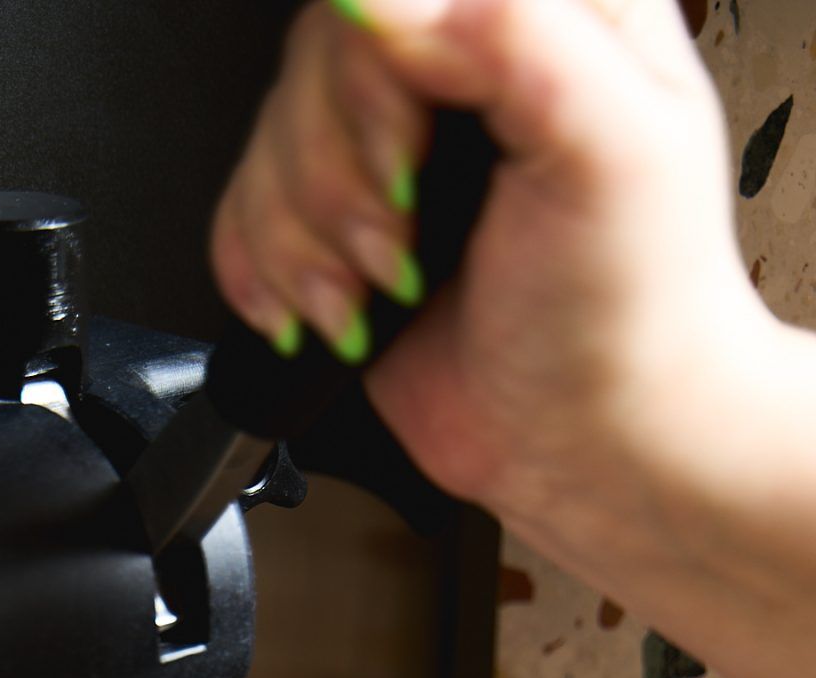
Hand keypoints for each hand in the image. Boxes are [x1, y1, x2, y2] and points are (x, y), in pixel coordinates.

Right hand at [211, 0, 815, 677]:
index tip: (413, 155)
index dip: (377, 70)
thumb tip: (386, 6)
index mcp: (543, 15)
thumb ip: (512, 41)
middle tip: (406, 240)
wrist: (585, 442)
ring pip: (268, 144)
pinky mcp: (341, 228)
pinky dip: (269, 279)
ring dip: (309, 247)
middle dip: (340, 179)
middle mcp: (460, 68)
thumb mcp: (610, 147)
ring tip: (387, 291)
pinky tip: (333, 311)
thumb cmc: (626, 315)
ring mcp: (393, 148)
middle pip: (315, 61)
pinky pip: (243, 216)